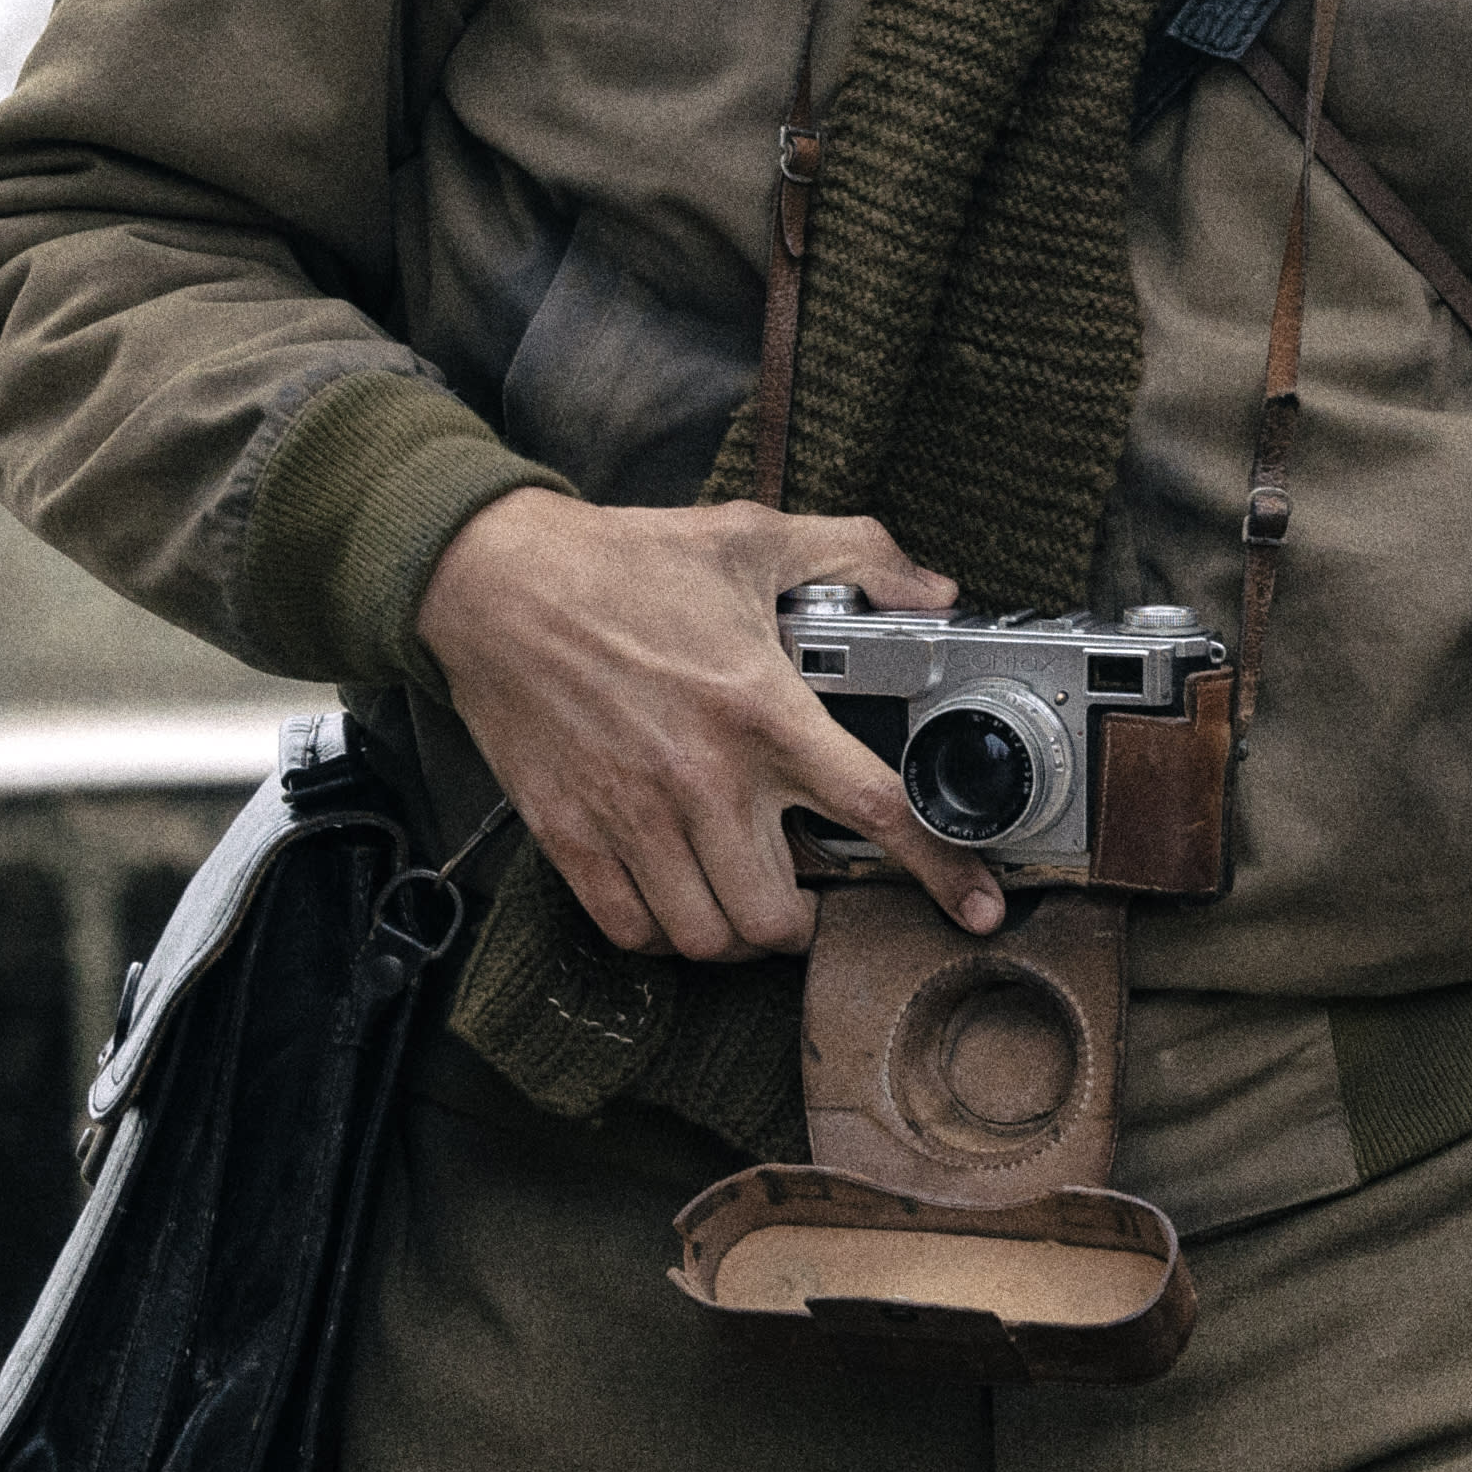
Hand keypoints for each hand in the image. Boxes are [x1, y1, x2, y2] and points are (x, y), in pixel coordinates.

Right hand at [414, 490, 999, 957]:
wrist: (493, 580)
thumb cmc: (622, 562)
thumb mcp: (754, 536)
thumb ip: (859, 556)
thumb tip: (930, 591)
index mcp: (763, 710)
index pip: (876, 810)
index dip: (942, 870)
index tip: (978, 906)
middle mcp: (703, 777)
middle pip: (782, 913)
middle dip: (813, 920)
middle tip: (816, 896)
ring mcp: (632, 813)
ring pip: (709, 936)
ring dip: (741, 934)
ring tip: (750, 902)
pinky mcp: (569, 832)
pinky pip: (630, 927)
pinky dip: (664, 932)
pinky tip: (679, 899)